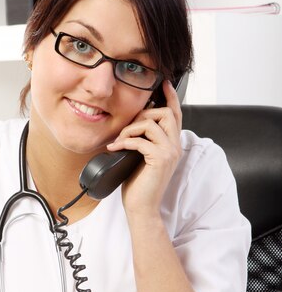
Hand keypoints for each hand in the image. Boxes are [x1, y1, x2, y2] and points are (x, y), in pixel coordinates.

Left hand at [107, 80, 181, 214]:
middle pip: (165, 113)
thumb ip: (143, 140)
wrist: (141, 208)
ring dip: (130, 129)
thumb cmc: (139, 185)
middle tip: (126, 129)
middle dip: (142, 115)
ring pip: (152, 123)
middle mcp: (175, 146)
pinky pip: (141, 140)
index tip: (163, 83)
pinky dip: (126, 141)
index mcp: (172, 145)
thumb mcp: (141, 157)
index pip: (176, 114)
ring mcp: (169, 152)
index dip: (171, 97)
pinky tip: (116, 148)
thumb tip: (132, 124)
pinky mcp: (160, 159)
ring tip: (119, 141)